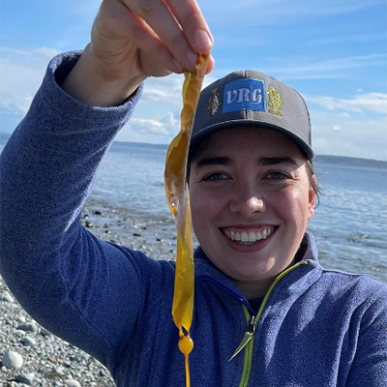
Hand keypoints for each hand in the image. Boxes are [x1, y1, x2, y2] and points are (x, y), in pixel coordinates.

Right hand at [62, 0, 214, 105]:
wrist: (122, 65)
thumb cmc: (152, 51)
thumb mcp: (177, 52)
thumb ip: (193, 53)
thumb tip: (208, 64)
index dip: (196, 20)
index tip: (207, 45)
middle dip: (189, 24)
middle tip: (202, 49)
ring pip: (152, 10)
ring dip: (174, 40)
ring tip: (189, 63)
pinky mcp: (109, 12)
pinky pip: (134, 28)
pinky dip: (156, 48)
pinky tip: (172, 64)